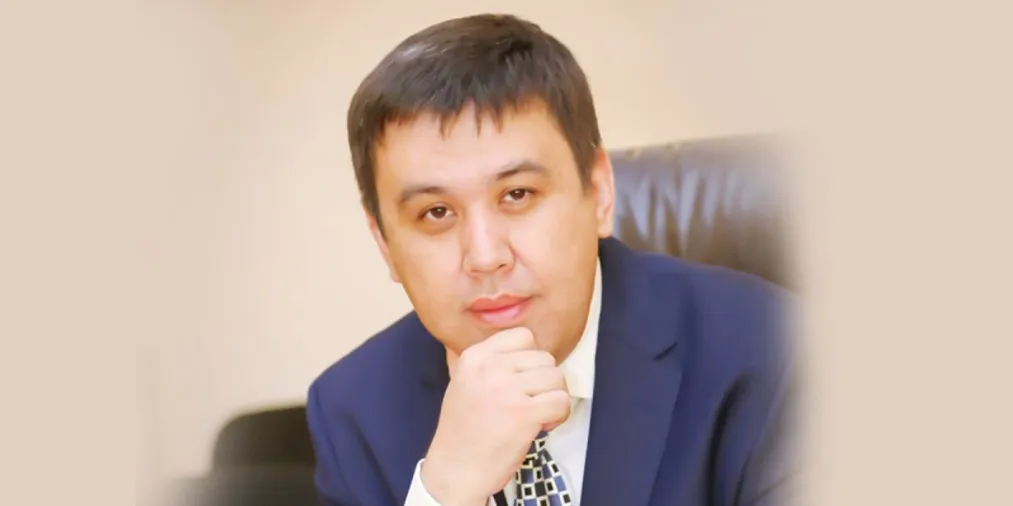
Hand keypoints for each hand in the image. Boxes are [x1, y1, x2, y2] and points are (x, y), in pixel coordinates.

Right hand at [420, 327, 570, 505]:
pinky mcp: (524, 414)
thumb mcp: (465, 382)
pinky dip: (559, 415)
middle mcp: (490, 368)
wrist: (455, 469)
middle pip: (544, 358)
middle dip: (544, 382)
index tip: (523, 380)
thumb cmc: (463, 431)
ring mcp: (507, 390)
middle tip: (530, 403)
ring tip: (536, 414)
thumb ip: (491, 363)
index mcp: (474, 357)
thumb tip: (528, 353)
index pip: (523, 336)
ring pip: (557, 377)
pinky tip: (542, 425)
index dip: (531, 359)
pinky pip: (561, 401)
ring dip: (553, 397)